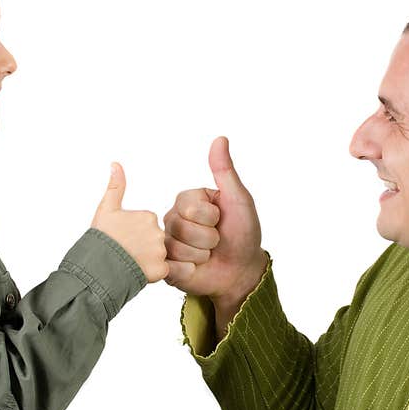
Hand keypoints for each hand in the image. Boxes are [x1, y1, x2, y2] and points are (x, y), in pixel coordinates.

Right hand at [91, 163, 168, 282]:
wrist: (97, 265)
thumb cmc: (101, 237)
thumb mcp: (107, 208)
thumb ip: (116, 185)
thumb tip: (115, 163)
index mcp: (148, 216)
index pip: (147, 225)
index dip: (135, 234)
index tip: (123, 239)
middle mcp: (158, 232)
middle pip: (155, 240)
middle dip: (143, 247)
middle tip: (126, 252)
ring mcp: (160, 251)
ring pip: (158, 256)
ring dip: (147, 260)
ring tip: (129, 262)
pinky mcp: (161, 269)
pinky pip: (162, 271)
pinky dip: (152, 273)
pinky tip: (138, 271)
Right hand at [163, 137, 267, 313]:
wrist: (242, 269)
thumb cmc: (243, 233)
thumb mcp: (238, 200)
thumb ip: (225, 171)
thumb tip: (220, 139)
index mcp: (187, 200)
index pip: (190, 206)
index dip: (211, 217)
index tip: (221, 220)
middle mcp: (173, 219)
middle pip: (181, 227)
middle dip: (207, 238)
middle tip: (216, 241)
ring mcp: (167, 242)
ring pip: (176, 248)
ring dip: (200, 255)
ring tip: (208, 255)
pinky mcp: (165, 266)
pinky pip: (169, 267)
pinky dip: (188, 270)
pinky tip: (196, 269)